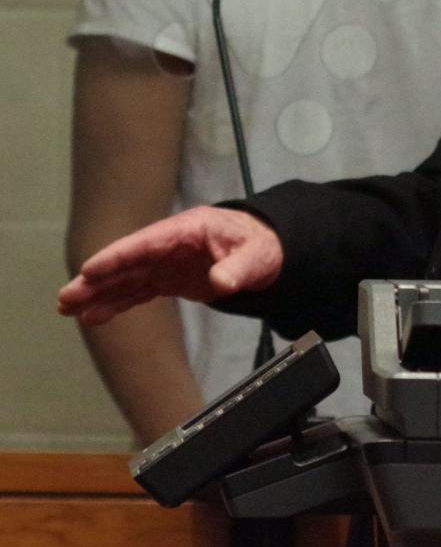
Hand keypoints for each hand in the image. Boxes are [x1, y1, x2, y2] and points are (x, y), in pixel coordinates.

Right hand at [58, 206, 282, 324]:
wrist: (267, 251)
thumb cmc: (261, 245)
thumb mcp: (256, 256)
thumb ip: (238, 268)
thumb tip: (222, 282)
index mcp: (188, 230)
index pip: (147, 243)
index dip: (118, 256)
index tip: (89, 268)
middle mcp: (170, 245)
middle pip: (129, 261)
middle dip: (97, 278)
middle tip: (66, 297)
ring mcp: (167, 262)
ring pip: (127, 278)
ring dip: (99, 293)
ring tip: (68, 309)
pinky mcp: (169, 279)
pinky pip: (138, 291)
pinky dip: (117, 303)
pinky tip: (94, 315)